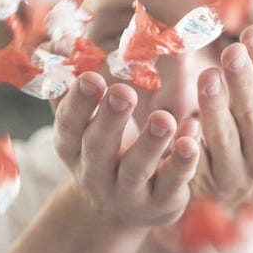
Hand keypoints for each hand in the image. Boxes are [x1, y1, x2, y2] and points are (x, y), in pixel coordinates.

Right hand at [53, 72, 200, 226]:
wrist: (122, 209)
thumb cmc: (105, 150)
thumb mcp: (84, 125)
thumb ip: (73, 87)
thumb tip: (60, 42)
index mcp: (73, 147)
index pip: (69, 125)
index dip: (78, 103)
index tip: (92, 77)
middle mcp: (95, 173)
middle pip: (99, 147)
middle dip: (111, 119)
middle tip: (124, 92)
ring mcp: (127, 193)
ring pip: (137, 169)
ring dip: (150, 143)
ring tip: (164, 118)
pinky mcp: (160, 204)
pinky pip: (171, 184)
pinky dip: (182, 163)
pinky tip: (192, 139)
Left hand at [191, 25, 252, 208]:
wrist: (237, 189)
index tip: (252, 32)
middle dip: (243, 82)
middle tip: (232, 51)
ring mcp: (232, 171)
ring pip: (224, 138)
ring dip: (216, 107)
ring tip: (207, 76)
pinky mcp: (201, 182)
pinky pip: (194, 164)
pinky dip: (190, 145)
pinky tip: (184, 124)